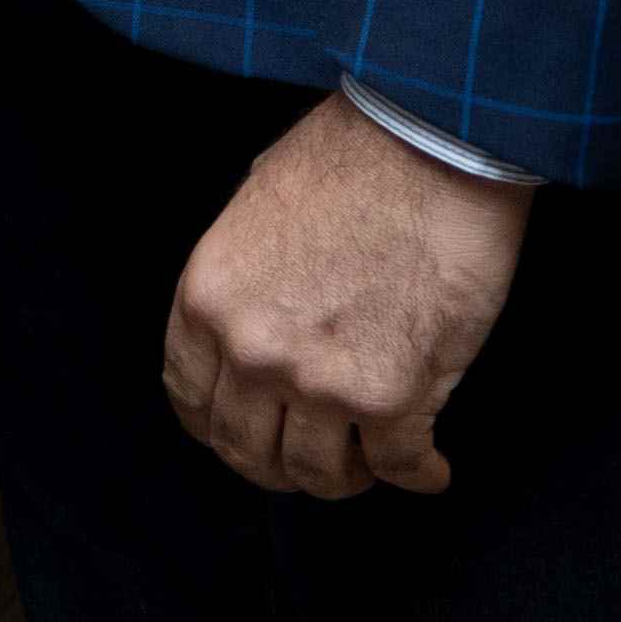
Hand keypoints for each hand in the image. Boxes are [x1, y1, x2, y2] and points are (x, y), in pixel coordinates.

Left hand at [161, 90, 536, 498]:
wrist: (429, 144)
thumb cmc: (350, 160)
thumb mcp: (253, 208)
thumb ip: (244, 284)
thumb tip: (256, 325)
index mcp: (207, 301)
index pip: (190, 401)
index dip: (219, 427)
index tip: (249, 433)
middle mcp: (251, 351)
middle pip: (247, 451)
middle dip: (279, 466)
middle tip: (315, 459)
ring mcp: (319, 382)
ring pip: (318, 475)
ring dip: (346, 478)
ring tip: (370, 462)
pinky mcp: (393, 398)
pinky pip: (398, 468)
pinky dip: (418, 476)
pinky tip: (430, 468)